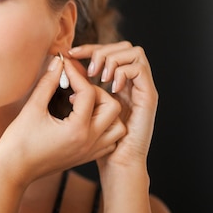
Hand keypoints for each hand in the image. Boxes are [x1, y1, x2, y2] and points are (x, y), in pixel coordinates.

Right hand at [0, 55, 125, 187]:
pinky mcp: (86, 157)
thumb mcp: (32, 108)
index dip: (76, 74)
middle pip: (112, 107)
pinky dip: (105, 127)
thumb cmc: (19, 141)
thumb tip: (58, 63)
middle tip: (77, 87)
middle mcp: (89, 141)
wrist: (14, 170)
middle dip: (97, 91)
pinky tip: (86, 119)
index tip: (65, 66)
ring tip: (85, 104)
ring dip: (106, 111)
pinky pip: (110, 141)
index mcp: (77, 129)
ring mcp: (90, 151)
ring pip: (117, 126)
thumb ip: (47, 83)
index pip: (88, 92)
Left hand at [69, 42, 157, 170]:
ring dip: (113, 59)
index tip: (70, 54)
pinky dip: (123, 71)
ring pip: (136, 53)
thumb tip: (64, 65)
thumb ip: (75, 88)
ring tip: (99, 76)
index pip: (107, 51)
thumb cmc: (97, 141)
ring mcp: (142, 89)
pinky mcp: (149, 98)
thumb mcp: (78, 109)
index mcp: (116, 84)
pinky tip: (111, 85)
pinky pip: (140, 70)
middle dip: (102, 50)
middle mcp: (131, 84)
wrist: (117, 166)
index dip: (89, 48)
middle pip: (124, 46)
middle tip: (85, 66)